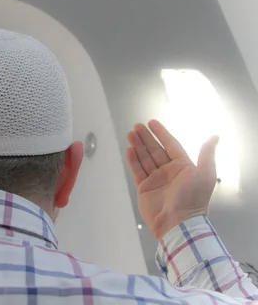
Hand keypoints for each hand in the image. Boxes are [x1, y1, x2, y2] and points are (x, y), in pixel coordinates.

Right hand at [126, 120, 218, 240]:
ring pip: (145, 158)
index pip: (171, 145)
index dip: (161, 133)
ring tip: (130, 134)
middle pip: (155, 150)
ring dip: (138, 145)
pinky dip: (133, 160)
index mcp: (183, 167)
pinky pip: (138, 170)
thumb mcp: (205, 174)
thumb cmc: (193, 199)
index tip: (152, 122)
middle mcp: (169, 172)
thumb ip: (207, 154)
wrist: (178, 223)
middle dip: (146, 137)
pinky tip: (129, 150)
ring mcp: (156, 180)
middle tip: (137, 126)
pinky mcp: (145, 188)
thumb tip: (214, 137)